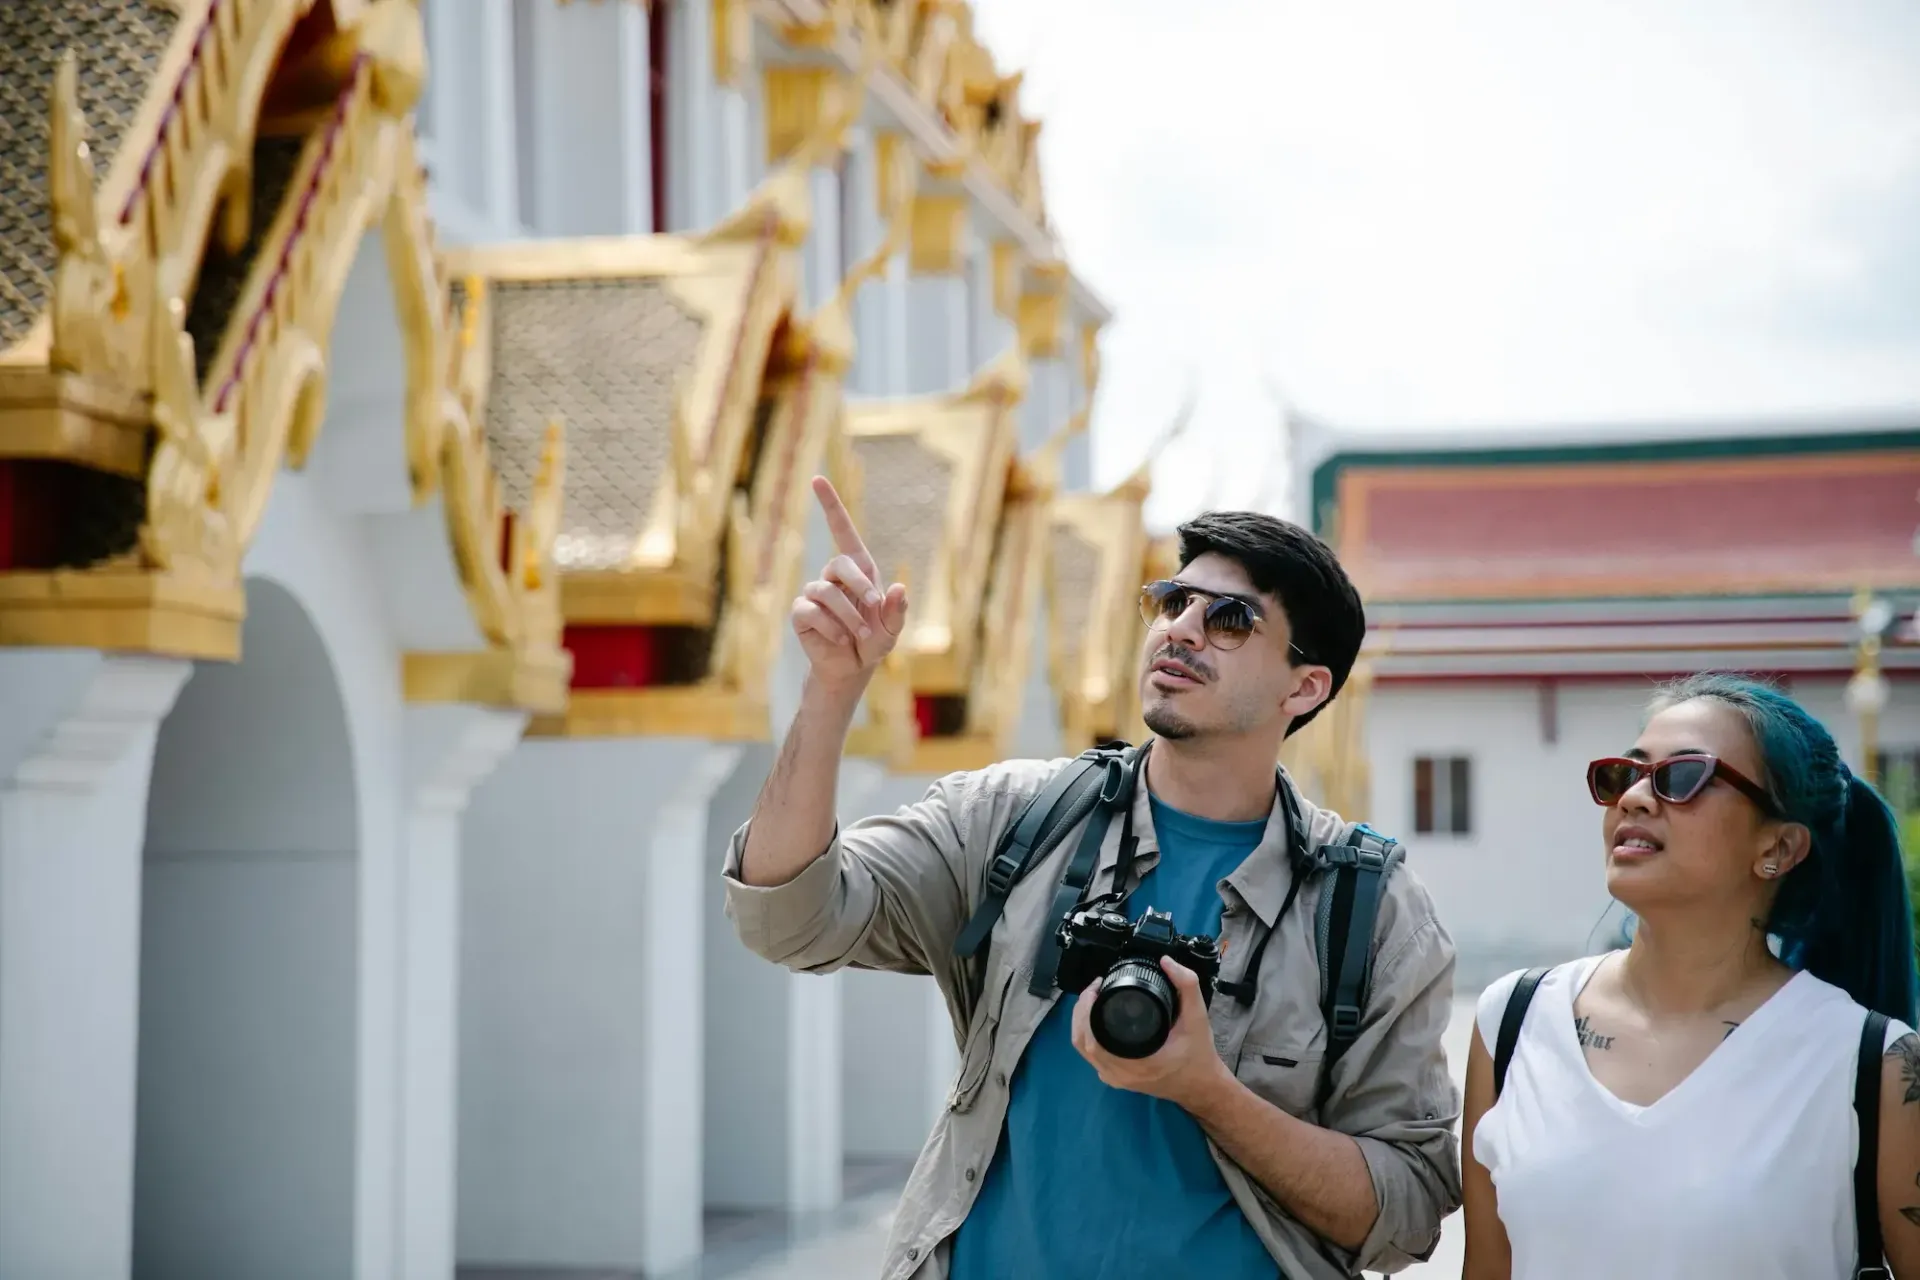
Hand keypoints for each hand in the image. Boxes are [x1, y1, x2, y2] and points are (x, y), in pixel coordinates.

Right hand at [791, 476, 909, 698]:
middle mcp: (833, 577)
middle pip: (839, 564)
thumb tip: (899, 588)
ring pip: (826, 593)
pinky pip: (811, 612)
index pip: (842, 530)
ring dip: (848, 617)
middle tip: (874, 609)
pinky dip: (832, 628)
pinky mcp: (801, 613)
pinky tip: (841, 641)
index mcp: (858, 570)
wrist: (851, 669)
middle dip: (859, 586)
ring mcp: (814, 594)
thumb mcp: (892, 629)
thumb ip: (897, 610)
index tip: (817, 479)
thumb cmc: (873, 642)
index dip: (830, 505)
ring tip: (859, 637)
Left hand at [1071, 957, 1233, 1110]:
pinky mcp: (1116, 1080)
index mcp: (1136, 1061)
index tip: (1098, 985)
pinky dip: (1088, 1038)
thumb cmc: (1199, 1054)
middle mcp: (1120, 1074)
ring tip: (1094, 1000)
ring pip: (1083, 1051)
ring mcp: (1115, 1079)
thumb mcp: (1198, 1017)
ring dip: (1082, 1024)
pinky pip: (1091, 1058)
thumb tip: (1166, 962)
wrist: (1202, 1086)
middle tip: (1095, 989)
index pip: (1093, 1037)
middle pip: (1081, 1041)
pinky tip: (1098, 1021)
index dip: (1087, 1008)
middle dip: (1081, 1011)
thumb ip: (1186, 985)